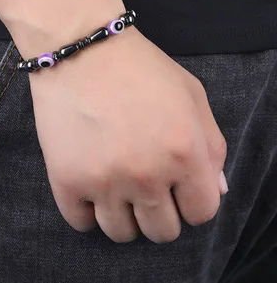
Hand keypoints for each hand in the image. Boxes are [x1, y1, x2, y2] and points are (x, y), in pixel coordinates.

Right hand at [28, 0, 227, 243]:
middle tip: (145, 184)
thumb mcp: (191, 95)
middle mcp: (146, 175)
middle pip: (162, 231)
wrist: (81, 49)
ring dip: (124, 215)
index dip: (191, 201)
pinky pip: (80, 222)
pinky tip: (90, 188)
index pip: (201, 213)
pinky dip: (88, 211)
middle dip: (159, 211)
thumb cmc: (139, 67)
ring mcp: (103, 181)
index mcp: (184, 154)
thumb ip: (212, 146)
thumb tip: (216, 190)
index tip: (176, 187)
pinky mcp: (66, 179)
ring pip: (121, 233)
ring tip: (116, 186)